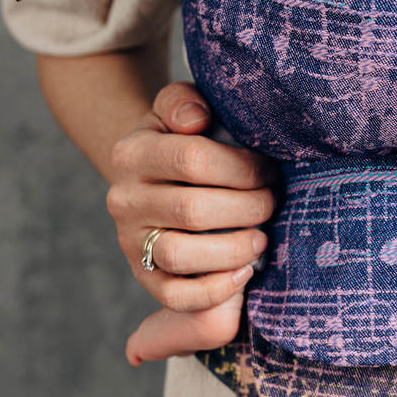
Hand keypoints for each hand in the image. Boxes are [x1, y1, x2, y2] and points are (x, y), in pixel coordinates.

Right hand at [106, 82, 276, 323]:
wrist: (153, 181)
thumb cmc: (184, 142)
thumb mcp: (180, 111)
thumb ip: (184, 101)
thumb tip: (196, 119)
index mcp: (133, 153)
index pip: (192, 159)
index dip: (242, 167)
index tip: (268, 171)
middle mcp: (124, 199)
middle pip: (192, 209)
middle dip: (248, 208)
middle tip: (272, 203)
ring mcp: (132, 242)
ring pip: (180, 254)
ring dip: (233, 249)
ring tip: (261, 238)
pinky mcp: (145, 277)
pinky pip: (176, 295)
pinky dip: (216, 289)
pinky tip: (244, 272)